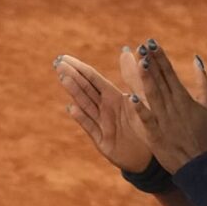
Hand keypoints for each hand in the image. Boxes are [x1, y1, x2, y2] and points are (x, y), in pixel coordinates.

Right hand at [54, 51, 152, 172]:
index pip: (93, 80)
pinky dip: (82, 118)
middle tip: (57, 64)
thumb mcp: (143, 97)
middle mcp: (105, 109)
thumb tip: (127, 50)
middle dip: (72, 76)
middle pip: (85, 90)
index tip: (64, 58)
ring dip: (74, 92)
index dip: (79, 68)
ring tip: (63, 78)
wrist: (148, 155)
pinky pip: (91, 127)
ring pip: (86, 105)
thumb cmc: (147, 126)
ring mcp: (101, 125)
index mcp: (114, 98)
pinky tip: (72, 108)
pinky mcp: (102, 141)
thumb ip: (133, 76)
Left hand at [128, 40, 206, 172]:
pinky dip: (140, 109)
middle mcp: (173, 105)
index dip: (160, 58)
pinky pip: (147, 120)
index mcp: (183, 97)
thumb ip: (203, 82)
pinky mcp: (156, 134)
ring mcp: (164, 119)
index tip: (151, 43)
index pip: (170, 73)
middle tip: (142, 46)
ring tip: (140, 63)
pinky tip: (131, 98)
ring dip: (146, 80)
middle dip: (152, 63)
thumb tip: (196, 59)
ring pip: (154, 96)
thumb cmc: (202, 133)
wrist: (197, 162)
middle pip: (160, 81)